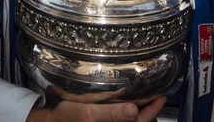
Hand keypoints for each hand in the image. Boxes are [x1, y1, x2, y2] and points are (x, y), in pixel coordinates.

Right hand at [28, 95, 165, 121]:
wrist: (51, 121)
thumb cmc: (67, 117)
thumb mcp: (88, 113)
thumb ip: (112, 113)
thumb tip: (135, 111)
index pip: (141, 121)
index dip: (153, 109)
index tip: (162, 96)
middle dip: (150, 110)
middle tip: (159, 93)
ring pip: (132, 121)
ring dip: (141, 111)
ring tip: (149, 96)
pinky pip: (122, 120)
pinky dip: (129, 112)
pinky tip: (131, 102)